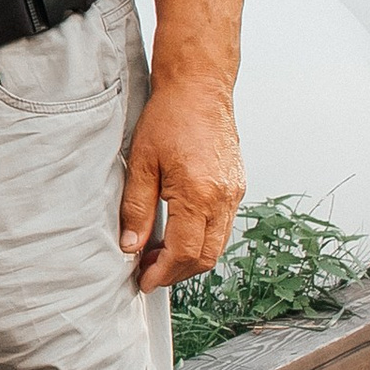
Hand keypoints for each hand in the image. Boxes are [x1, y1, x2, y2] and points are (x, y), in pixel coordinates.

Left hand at [118, 69, 243, 290]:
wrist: (199, 88)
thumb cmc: (169, 118)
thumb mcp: (141, 163)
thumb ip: (136, 208)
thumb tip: (131, 246)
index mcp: (199, 194)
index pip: (184, 253)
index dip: (162, 273)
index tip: (144, 281)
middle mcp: (223, 197)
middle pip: (206, 257)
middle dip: (176, 272)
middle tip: (148, 272)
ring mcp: (235, 193)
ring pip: (217, 245)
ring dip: (190, 258)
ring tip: (159, 254)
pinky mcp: (237, 186)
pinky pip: (223, 226)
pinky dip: (202, 239)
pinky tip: (179, 233)